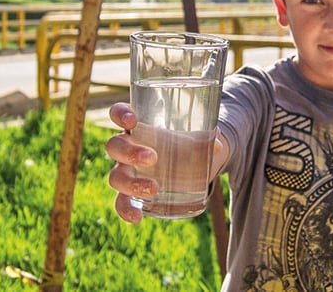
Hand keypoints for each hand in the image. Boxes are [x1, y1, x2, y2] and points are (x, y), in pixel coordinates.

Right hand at [104, 102, 229, 222]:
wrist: (192, 164)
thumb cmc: (189, 142)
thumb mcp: (198, 136)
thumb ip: (207, 137)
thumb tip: (217, 147)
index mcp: (139, 125)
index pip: (119, 113)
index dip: (120, 114)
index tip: (132, 120)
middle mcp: (127, 147)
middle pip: (115, 146)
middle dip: (130, 152)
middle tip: (153, 158)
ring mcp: (127, 171)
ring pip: (116, 176)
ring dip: (132, 183)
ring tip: (154, 188)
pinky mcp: (131, 193)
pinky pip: (121, 202)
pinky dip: (126, 210)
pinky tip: (138, 217)